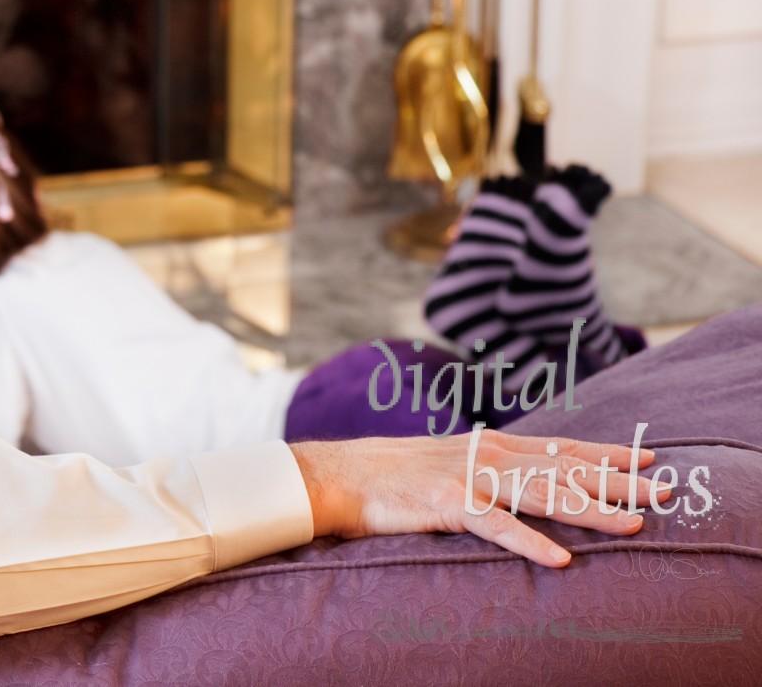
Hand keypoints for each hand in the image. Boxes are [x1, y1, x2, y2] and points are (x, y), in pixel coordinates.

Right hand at [289, 429, 668, 566]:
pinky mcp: (446, 502)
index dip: (606, 453)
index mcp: (489, 445)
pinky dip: (529, 542)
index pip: (560, 448)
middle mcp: (486, 455)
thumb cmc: (393, 474)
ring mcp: (467, 476)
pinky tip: (560, 559)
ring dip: (590, 510)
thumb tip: (525, 477)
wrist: (339, 474)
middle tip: (664, 492)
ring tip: (631, 526)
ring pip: (540, 493)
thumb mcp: (451, 462)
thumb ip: (489, 468)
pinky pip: (495, 526)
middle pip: (563, 468)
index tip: (648, 458)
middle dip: (617, 481)